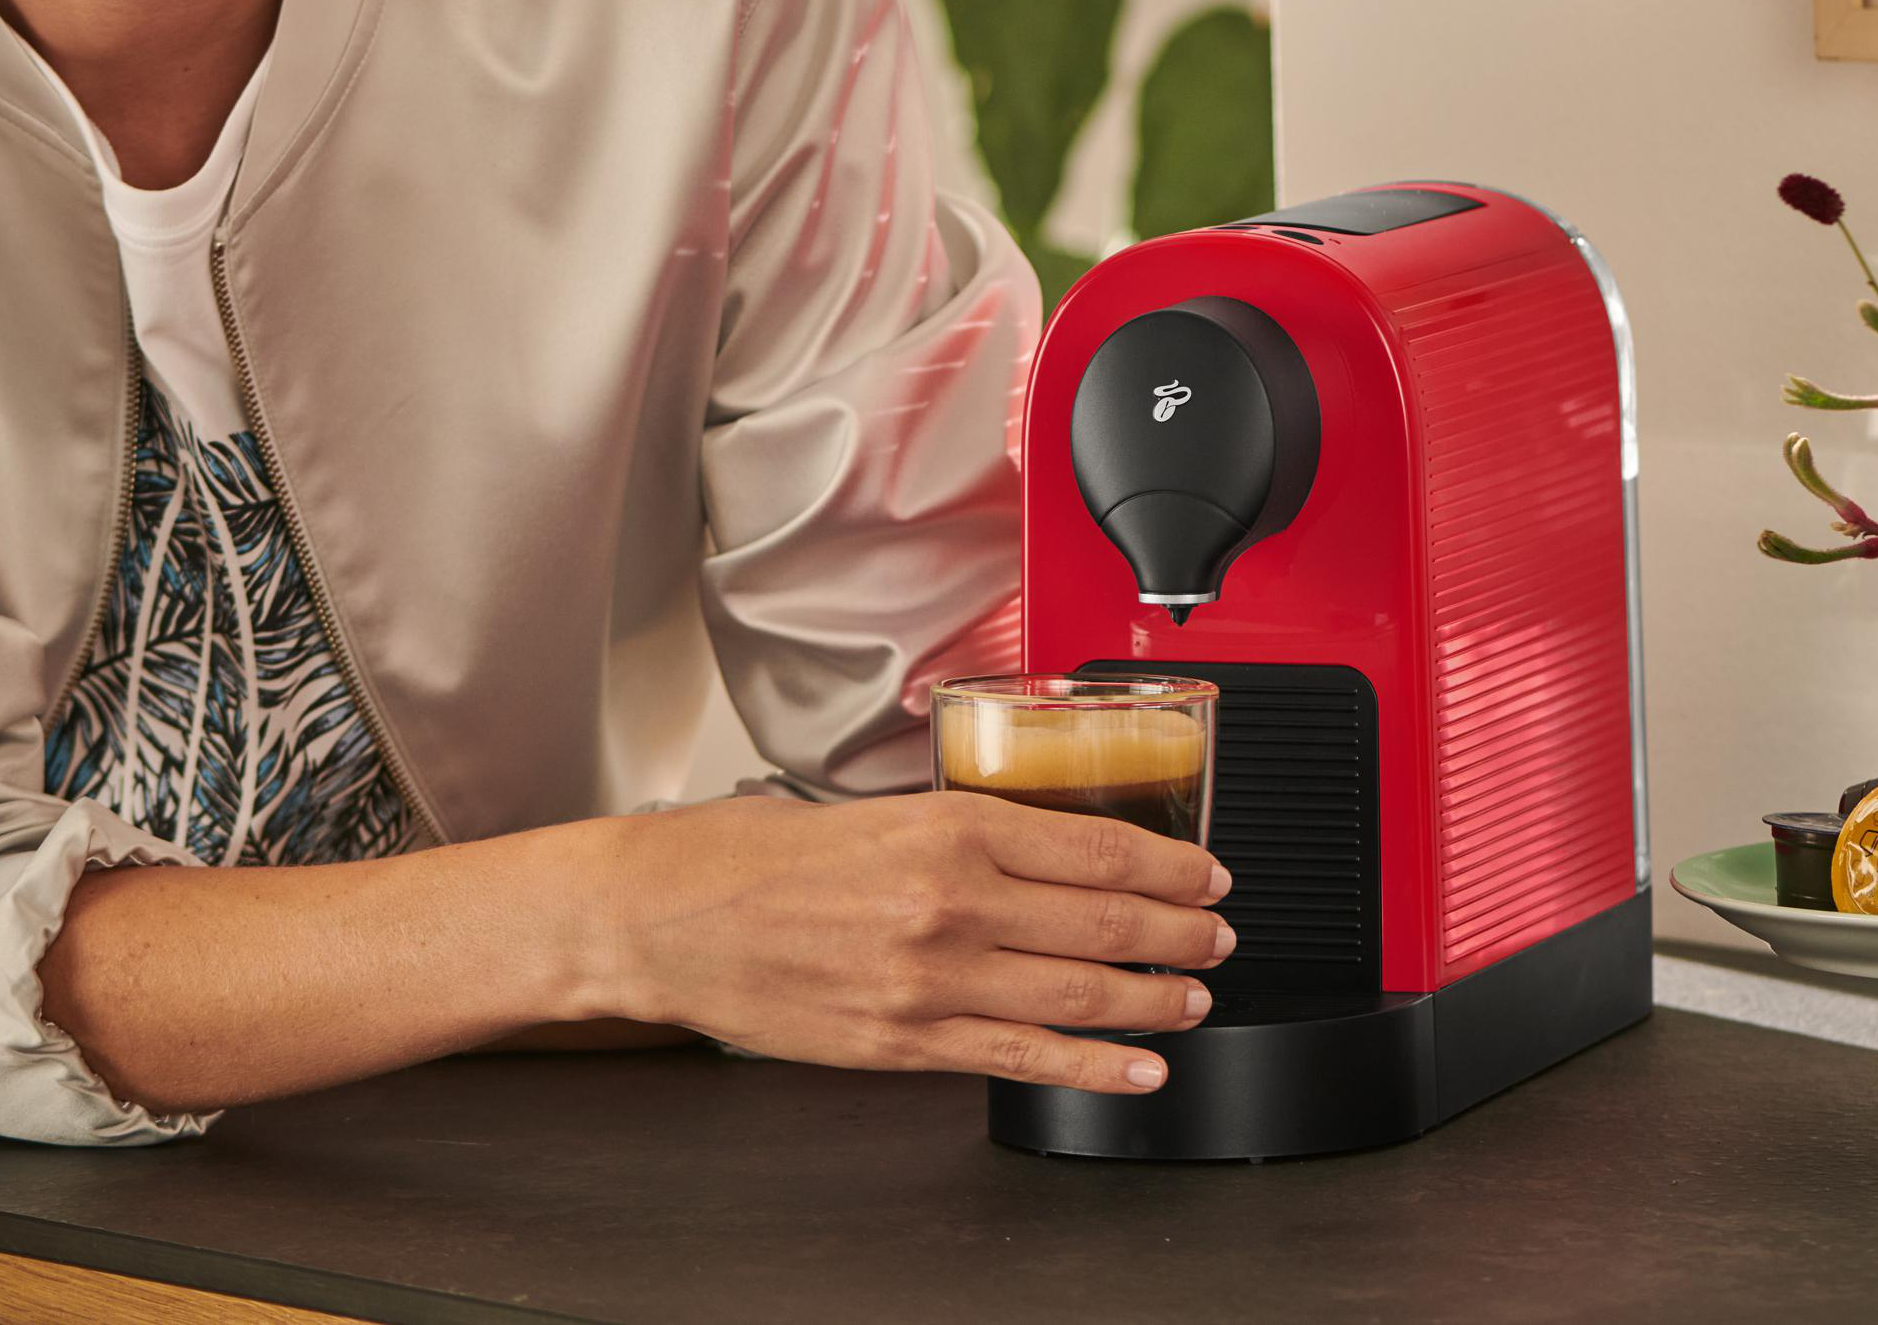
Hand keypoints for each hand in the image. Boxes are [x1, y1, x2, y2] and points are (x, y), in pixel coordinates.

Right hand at [594, 790, 1234, 1095]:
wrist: (660, 915)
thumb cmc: (743, 853)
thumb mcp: (863, 810)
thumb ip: (951, 831)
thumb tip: (1034, 849)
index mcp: (942, 828)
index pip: (1094, 850)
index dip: (1167, 867)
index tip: (1204, 874)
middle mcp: (949, 905)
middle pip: (1104, 922)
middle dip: (1178, 933)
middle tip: (1217, 937)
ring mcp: (930, 982)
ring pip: (1077, 994)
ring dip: (1152, 998)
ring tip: (1190, 996)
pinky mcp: (903, 1043)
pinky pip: (1021, 1057)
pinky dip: (1092, 1065)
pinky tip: (1135, 1066)